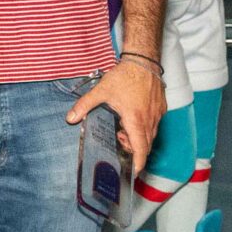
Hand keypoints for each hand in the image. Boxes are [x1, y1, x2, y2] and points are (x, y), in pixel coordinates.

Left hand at [68, 57, 165, 177]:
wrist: (144, 59)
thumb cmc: (125, 75)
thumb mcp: (101, 91)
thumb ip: (85, 105)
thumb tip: (70, 118)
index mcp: (136, 120)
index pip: (141, 149)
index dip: (138, 164)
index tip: (134, 172)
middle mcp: (150, 120)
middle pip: (145, 145)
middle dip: (134, 149)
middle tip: (119, 140)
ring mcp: (157, 114)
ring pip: (151, 135)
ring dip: (139, 138)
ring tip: (123, 127)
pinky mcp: (161, 107)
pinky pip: (155, 124)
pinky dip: (145, 127)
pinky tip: (134, 117)